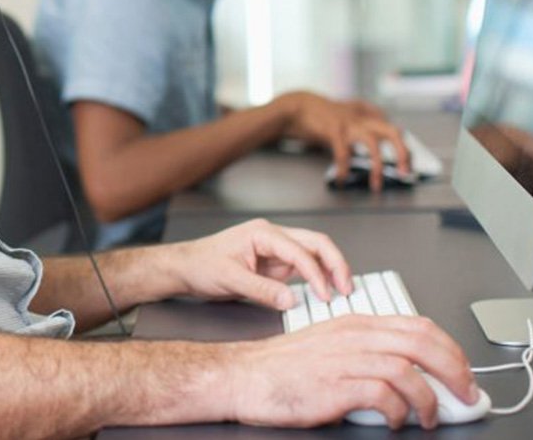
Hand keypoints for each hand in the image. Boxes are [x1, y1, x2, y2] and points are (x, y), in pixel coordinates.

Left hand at [169, 218, 351, 309]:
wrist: (185, 267)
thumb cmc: (201, 265)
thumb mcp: (229, 279)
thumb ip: (261, 289)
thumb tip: (291, 300)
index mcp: (262, 233)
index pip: (300, 251)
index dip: (316, 274)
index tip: (325, 296)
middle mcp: (272, 237)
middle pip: (316, 243)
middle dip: (336, 264)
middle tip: (347, 288)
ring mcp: (275, 250)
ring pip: (313, 253)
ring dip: (330, 270)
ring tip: (342, 292)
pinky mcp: (274, 263)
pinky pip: (303, 267)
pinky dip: (317, 277)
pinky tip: (324, 292)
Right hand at [223, 314, 478, 429]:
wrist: (243, 376)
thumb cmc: (283, 367)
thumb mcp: (330, 347)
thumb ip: (367, 353)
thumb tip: (409, 374)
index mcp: (355, 323)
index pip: (418, 325)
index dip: (450, 348)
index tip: (462, 371)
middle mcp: (353, 336)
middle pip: (422, 343)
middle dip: (455, 371)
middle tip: (465, 394)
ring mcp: (344, 358)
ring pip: (407, 369)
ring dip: (429, 399)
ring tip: (429, 418)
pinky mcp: (334, 384)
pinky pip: (384, 395)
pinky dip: (399, 411)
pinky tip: (395, 421)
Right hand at [277, 91, 407, 189]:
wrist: (297, 106)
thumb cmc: (321, 113)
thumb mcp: (347, 111)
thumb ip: (362, 117)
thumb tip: (378, 128)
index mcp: (366, 115)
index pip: (393, 129)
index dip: (404, 147)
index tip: (408, 164)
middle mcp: (361, 118)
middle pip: (392, 132)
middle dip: (402, 153)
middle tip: (405, 172)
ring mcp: (348, 123)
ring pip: (372, 143)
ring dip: (377, 165)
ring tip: (376, 184)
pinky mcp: (333, 129)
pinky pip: (343, 152)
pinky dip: (344, 168)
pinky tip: (342, 179)